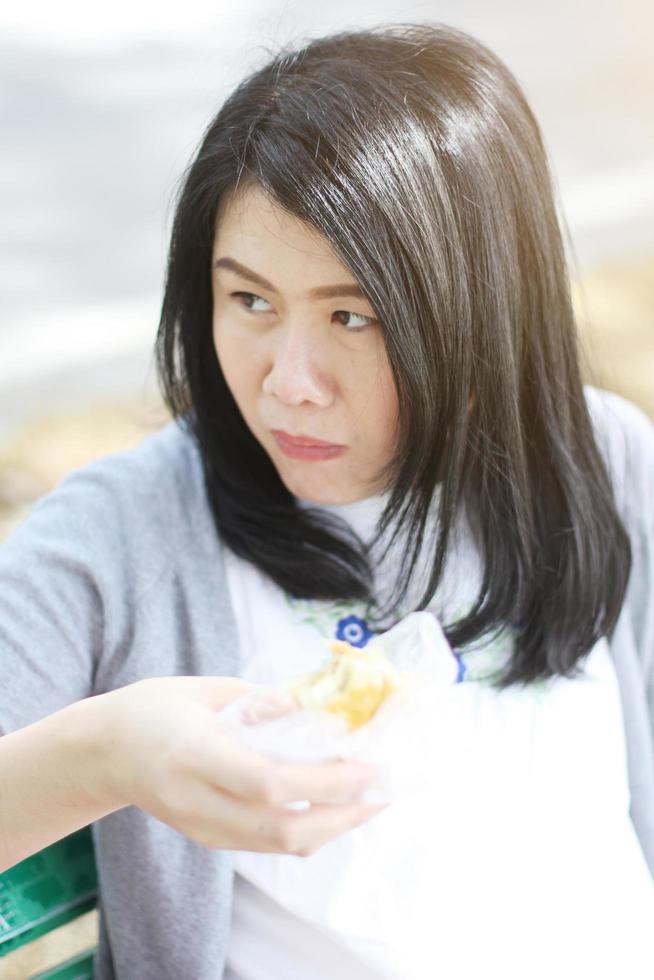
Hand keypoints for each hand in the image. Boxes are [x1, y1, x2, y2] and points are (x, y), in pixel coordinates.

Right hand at [90, 675, 386, 856]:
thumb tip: (312, 705)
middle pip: (282, 830)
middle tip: (383, 789)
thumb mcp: (202, 688)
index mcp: (195, 755)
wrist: (103, 752)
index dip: (325, 782)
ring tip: (370, 800)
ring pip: (278, 846)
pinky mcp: (207, 838)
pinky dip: (308, 830)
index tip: (367, 766)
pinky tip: (332, 807)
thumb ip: (257, 700)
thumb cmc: (152, 709)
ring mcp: (201, 827)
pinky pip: (266, 844)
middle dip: (343, 815)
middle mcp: (198, 801)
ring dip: (333, 827)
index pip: (268, 784)